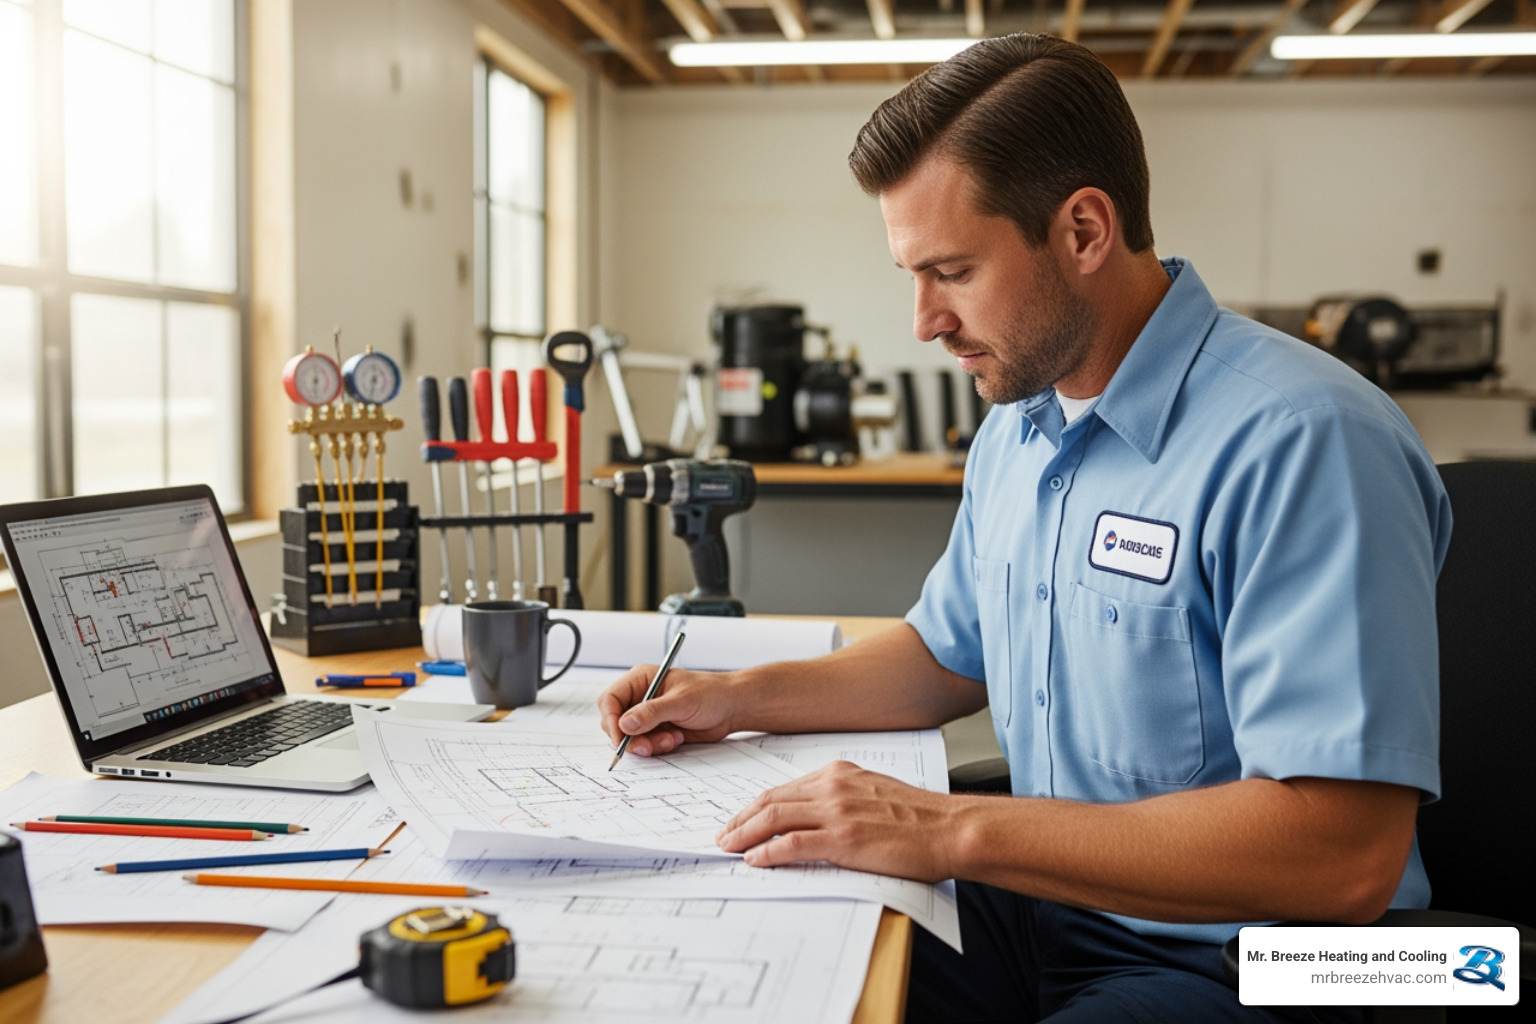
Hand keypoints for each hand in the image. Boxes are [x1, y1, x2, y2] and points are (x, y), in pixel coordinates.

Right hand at [597, 665, 738, 756]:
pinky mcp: (656, 730)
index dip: (611, 720)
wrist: (731, 708)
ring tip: (671, 739)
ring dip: (648, 744)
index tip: (621, 738)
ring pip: (630, 737)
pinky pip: (645, 745)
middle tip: (647, 746)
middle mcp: (640, 697)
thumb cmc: (710, 694)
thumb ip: (652, 712)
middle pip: (615, 722)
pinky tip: (676, 739)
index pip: (610, 700)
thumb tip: (625, 723)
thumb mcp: (681, 701)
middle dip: (630, 737)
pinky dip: (657, 747)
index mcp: (640, 680)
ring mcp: (647, 715)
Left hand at [715, 761, 959, 882]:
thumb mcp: (874, 792)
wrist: (949, 828)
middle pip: (771, 801)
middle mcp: (833, 787)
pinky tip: (755, 861)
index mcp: (839, 774)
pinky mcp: (843, 839)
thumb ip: (843, 797)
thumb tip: (816, 816)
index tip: (740, 819)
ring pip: (774, 819)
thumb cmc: (920, 817)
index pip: (784, 789)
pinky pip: (792, 845)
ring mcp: (837, 812)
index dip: (755, 805)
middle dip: (741, 820)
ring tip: (730, 848)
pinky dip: (768, 853)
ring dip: (745, 835)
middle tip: (724, 836)